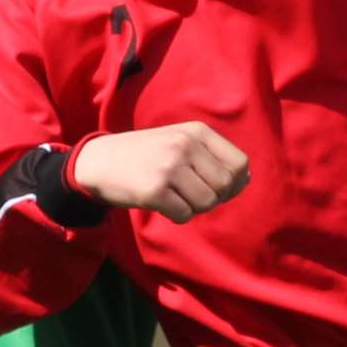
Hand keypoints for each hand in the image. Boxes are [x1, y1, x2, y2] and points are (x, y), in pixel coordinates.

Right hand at [71, 122, 248, 223]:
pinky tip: (162, 204)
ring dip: (195, 207)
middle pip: (225, 186)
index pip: (239, 164)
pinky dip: (177, 215)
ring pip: (207, 203)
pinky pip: (184, 215)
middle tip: (192, 194)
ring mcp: (169, 167)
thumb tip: (246, 178)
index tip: (217, 187)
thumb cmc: (145, 154)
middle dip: (214, 198)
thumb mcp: (179, 140)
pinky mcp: (154, 190)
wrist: (99, 161)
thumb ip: (212, 156)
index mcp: (196, 131)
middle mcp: (185, 145)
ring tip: (176, 197)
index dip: (235, 183)